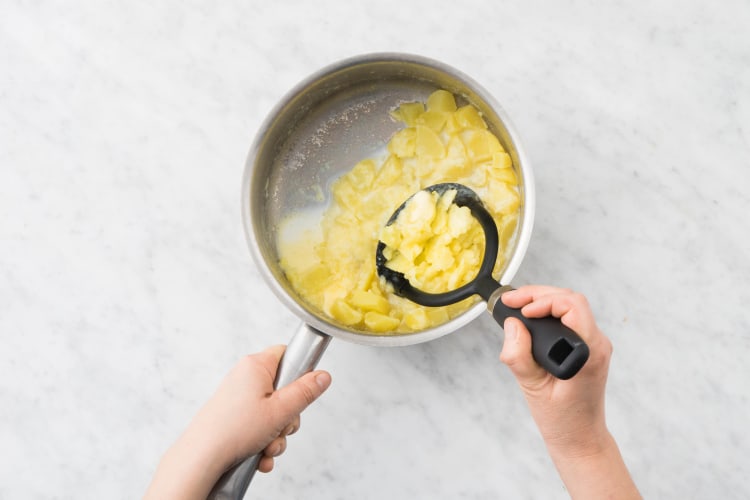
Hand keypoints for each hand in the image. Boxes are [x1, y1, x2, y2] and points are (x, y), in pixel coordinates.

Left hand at [144, 345, 331, 499]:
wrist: (200, 458)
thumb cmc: (234, 430)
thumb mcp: (281, 410)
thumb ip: (305, 392)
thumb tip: (323, 376)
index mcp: (256, 366)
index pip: (287, 354)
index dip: (300, 372)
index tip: (302, 392)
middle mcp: (246, 378)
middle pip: (284, 389)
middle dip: (289, 416)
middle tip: (282, 427)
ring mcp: (238, 398)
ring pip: (273, 412)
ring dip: (277, 434)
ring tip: (268, 447)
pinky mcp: (233, 416)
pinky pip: (259, 425)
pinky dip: (263, 442)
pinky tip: (259, 456)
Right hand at [499, 286, 640, 498]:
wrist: (580, 438)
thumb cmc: (562, 420)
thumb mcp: (532, 388)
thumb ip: (519, 355)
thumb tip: (512, 325)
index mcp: (588, 353)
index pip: (572, 306)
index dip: (543, 301)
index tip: (521, 312)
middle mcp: (597, 344)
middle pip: (570, 299)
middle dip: (537, 294)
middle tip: (510, 301)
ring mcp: (594, 345)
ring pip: (570, 305)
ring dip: (542, 300)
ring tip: (516, 306)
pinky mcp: (587, 347)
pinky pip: (569, 318)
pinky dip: (547, 312)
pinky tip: (529, 317)